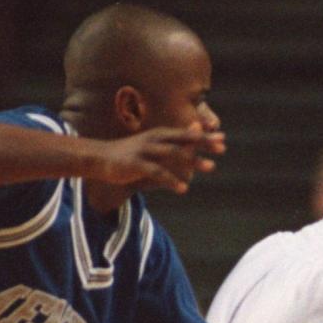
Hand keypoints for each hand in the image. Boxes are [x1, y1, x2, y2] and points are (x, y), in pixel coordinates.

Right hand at [90, 123, 225, 193]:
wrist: (99, 158)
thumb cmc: (131, 155)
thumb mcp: (154, 148)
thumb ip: (174, 147)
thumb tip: (194, 142)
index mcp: (159, 135)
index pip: (186, 134)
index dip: (204, 136)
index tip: (223, 138)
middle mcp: (154, 139)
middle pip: (183, 140)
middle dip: (203, 142)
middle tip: (222, 148)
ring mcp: (144, 150)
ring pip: (173, 154)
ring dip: (193, 160)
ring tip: (211, 167)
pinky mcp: (135, 164)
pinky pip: (157, 172)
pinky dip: (171, 180)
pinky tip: (184, 188)